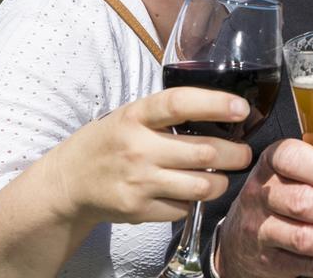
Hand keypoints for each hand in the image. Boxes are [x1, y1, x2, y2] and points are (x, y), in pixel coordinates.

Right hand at [38, 87, 254, 226]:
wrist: (68, 182)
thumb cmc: (109, 142)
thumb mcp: (130, 116)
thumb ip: (167, 113)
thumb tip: (221, 111)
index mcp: (136, 116)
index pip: (179, 104)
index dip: (215, 104)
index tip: (241, 109)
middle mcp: (137, 147)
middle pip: (203, 152)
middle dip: (235, 154)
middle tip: (244, 153)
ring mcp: (138, 181)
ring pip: (201, 186)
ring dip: (221, 182)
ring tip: (222, 176)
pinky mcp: (138, 209)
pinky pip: (183, 209)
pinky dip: (193, 202)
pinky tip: (187, 192)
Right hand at [216, 138, 312, 277]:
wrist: (241, 236)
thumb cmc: (282, 194)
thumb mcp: (294, 172)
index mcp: (272, 163)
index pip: (290, 157)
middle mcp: (262, 195)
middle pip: (302, 203)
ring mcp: (261, 230)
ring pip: (305, 238)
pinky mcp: (269, 263)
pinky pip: (308, 268)